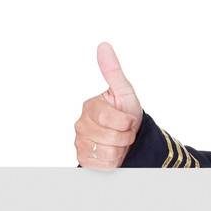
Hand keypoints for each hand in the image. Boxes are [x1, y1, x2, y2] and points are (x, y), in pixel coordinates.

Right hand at [74, 42, 143, 168]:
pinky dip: (113, 161)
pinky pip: (103, 165)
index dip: (126, 122)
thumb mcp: (125, 92)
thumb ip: (113, 72)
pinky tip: (113, 153)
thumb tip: (104, 46)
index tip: (130, 120)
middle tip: (126, 132)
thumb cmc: (127, 113)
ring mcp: (80, 142)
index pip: (110, 119)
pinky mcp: (84, 159)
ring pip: (107, 152)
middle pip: (110, 136)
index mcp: (90, 107)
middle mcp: (81, 124)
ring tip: (120, 142)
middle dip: (125, 136)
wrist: (129, 139)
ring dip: (120, 149)